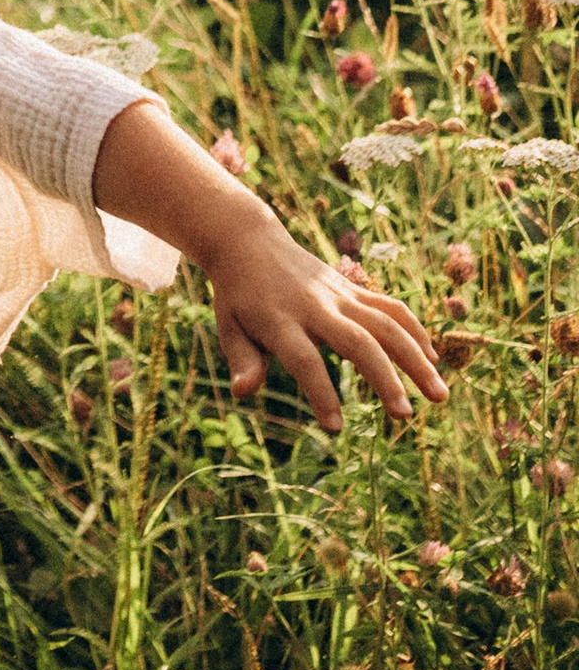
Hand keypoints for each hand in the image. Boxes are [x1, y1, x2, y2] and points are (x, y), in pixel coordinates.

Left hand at [202, 217, 447, 435]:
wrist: (249, 241)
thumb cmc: (238, 296)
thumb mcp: (228, 326)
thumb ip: (242, 360)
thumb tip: (242, 393)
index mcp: (279, 320)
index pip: (304, 360)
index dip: (320, 393)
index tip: (335, 427)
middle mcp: (315, 306)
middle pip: (358, 341)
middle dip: (385, 379)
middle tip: (404, 417)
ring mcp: (339, 295)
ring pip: (387, 324)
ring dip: (416, 359)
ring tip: (441, 396)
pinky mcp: (354, 289)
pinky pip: (392, 308)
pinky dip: (416, 331)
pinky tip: (434, 361)